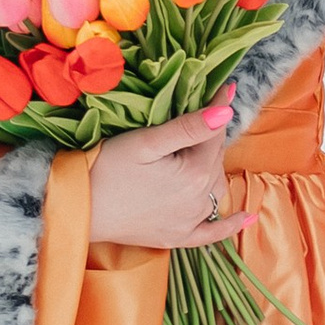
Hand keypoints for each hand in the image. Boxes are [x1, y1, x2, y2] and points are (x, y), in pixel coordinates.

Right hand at [88, 103, 248, 250]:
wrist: (79, 209)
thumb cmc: (107, 169)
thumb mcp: (147, 142)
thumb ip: (189, 128)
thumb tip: (226, 112)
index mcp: (196, 174)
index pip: (216, 135)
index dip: (219, 108)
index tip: (226, 86)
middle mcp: (200, 201)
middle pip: (216, 161)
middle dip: (212, 139)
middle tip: (201, 118)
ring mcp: (190, 222)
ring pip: (216, 189)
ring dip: (215, 169)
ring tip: (205, 150)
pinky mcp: (176, 237)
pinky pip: (212, 233)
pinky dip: (229, 225)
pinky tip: (245, 218)